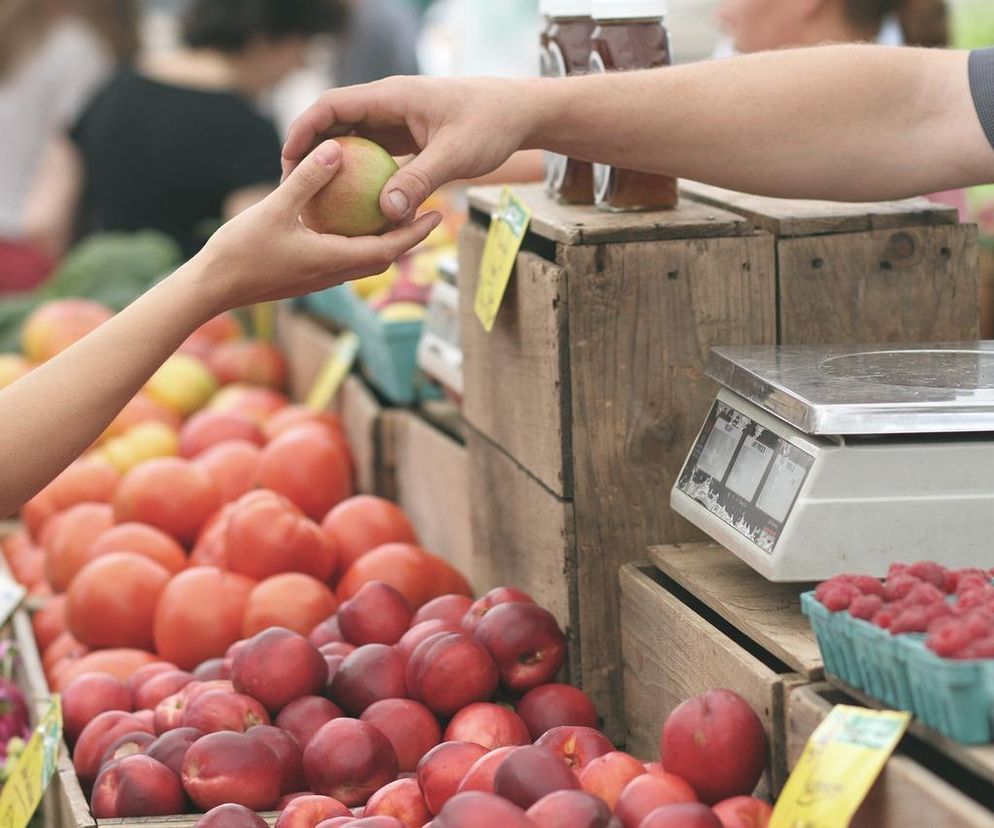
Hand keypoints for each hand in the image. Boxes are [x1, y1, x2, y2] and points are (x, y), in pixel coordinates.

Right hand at [195, 139, 441, 312]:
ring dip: (383, 241)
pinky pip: (341, 257)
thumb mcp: (274, 209)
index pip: (389, 249)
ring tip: (393, 213)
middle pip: (383, 257)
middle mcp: (332, 274)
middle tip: (426, 211)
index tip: (437, 215)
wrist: (211, 289)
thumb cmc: (240, 252)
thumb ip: (307, 180)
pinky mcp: (304, 276)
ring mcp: (318, 278)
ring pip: (362, 260)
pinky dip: (355, 241)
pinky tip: (347, 220)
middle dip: (407, 237)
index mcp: (333, 260)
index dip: (416, 233)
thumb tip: (336, 149)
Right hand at [282, 76, 537, 223]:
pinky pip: (374, 156)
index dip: (304, 130)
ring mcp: (397, 122)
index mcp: (391, 97)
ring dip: (334, 166)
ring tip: (315, 200)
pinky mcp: (407, 138)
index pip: (332, 106)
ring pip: (353, 141)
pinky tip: (353, 207)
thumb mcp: (455, 155)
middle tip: (293, 187)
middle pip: (335, 123)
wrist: (519, 114)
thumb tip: (386, 213)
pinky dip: (360, 176)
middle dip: (310, 152)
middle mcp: (388, 106)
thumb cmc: (491, 125)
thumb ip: (420, 181)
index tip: (288, 161)